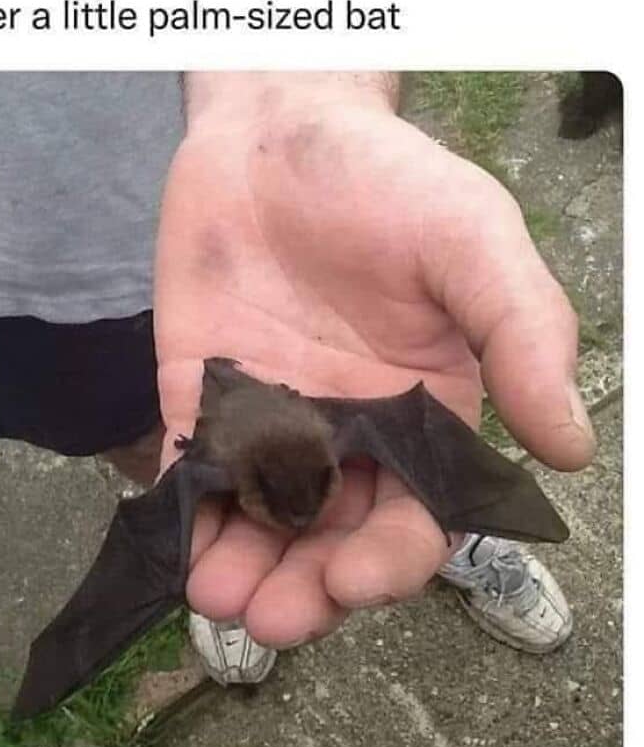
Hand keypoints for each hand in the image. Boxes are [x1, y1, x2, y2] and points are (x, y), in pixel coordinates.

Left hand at [154, 73, 593, 646]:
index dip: (391, 561)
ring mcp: (270, 424)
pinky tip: (175, 545)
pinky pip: (192, 474)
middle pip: (334, 540)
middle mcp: (350, 436)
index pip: (416, 516)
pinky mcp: (201, 401)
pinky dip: (183, 517)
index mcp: (424, 416)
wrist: (276, 127)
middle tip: (272, 619)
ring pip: (261, 524)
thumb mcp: (474, 242)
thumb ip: (523, 335)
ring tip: (216, 599)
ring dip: (241, 570)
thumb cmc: (389, 181)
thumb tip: (572, 448)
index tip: (355, 582)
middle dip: (307, 590)